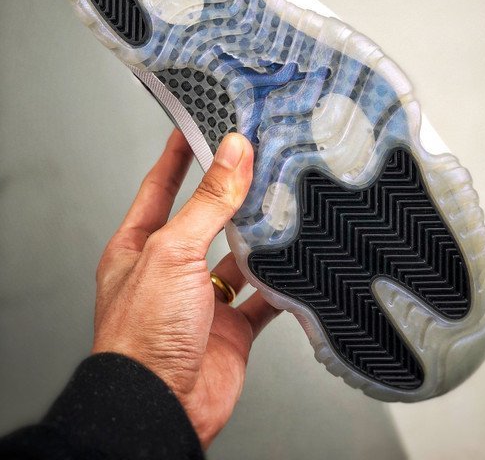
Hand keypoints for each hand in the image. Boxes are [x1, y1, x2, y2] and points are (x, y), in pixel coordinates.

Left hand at [92, 130, 280, 447]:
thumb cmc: (141, 337)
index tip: (196, 126)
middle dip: (228, 193)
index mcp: (140, 247)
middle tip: (255, 161)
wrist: (162, 407)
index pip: (161, 185)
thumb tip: (233, 154)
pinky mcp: (231, 327)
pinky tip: (295, 265)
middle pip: (204, 218)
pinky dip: (279, 283)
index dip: (178, 154)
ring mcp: (201, 300)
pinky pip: (262, 297)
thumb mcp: (172, 252)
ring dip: (258, 237)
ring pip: (238, 256)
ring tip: (282, 205)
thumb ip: (207, 202)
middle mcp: (171, 270)